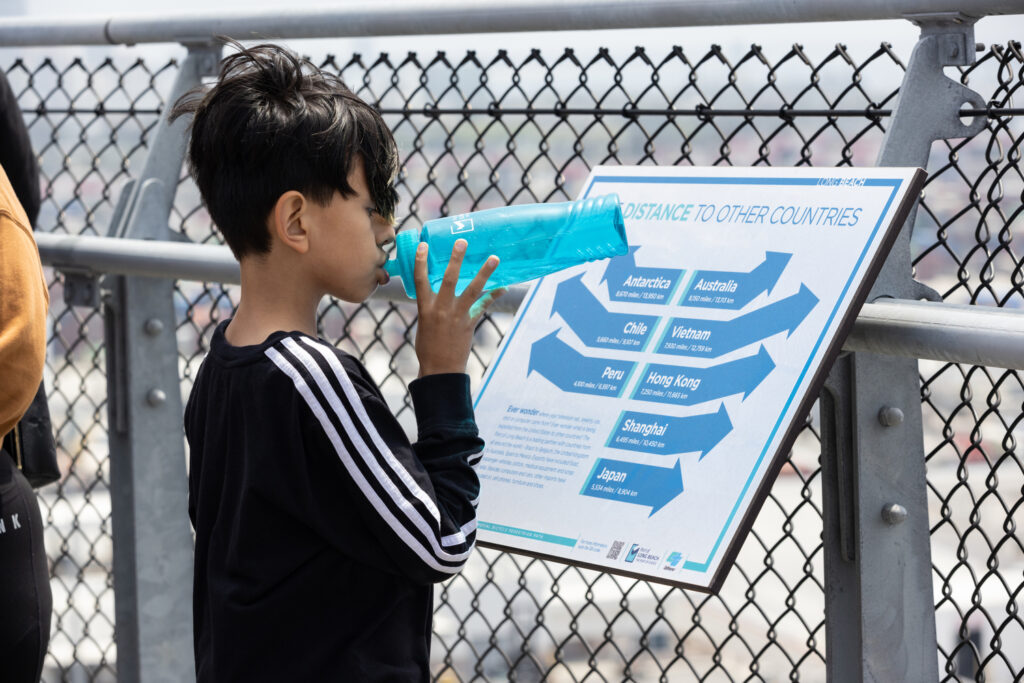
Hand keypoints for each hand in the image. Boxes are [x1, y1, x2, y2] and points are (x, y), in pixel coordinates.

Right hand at [414, 239, 503, 376]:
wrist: (440, 370)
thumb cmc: (428, 347)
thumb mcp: (424, 324)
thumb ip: (431, 306)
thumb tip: (438, 294)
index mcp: (425, 308)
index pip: (420, 280)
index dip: (421, 262)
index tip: (423, 245)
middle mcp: (441, 309)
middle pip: (449, 279)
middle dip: (456, 260)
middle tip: (462, 242)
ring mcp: (457, 316)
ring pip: (472, 290)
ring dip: (484, 273)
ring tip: (494, 258)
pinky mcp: (470, 324)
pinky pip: (483, 306)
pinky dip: (493, 296)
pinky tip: (503, 287)